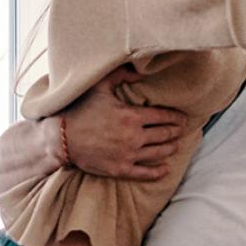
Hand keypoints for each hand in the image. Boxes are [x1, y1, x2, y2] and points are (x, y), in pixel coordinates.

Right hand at [61, 65, 187, 180]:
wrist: (61, 139)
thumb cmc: (80, 110)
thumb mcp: (99, 87)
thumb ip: (120, 76)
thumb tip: (139, 72)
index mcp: (132, 116)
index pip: (164, 116)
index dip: (177, 117)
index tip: (184, 118)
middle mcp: (134, 136)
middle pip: (164, 134)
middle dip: (176, 131)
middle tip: (183, 130)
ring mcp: (128, 154)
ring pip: (158, 152)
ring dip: (171, 148)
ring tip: (177, 145)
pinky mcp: (120, 169)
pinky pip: (144, 172)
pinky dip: (158, 172)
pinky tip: (166, 169)